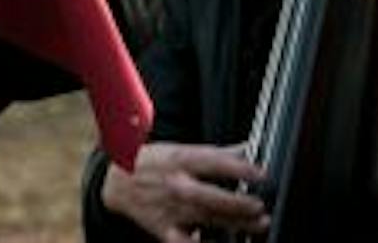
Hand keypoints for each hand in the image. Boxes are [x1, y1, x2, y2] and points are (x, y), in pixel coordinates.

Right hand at [100, 142, 267, 240]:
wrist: (116, 182)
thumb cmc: (151, 163)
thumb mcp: (180, 149)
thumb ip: (215, 152)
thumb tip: (246, 147)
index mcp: (180, 160)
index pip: (214, 162)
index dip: (240, 168)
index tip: (261, 174)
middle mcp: (177, 184)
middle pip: (211, 196)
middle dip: (239, 203)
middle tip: (260, 206)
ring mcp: (171, 209)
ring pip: (207, 219)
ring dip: (235, 223)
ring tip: (257, 224)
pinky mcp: (165, 229)